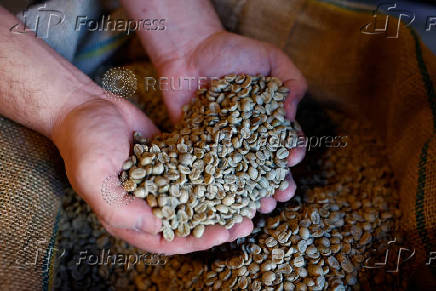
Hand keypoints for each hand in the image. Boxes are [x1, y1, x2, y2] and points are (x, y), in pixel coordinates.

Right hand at [51, 96, 251, 254]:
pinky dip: (212, 176)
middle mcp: (147, 203)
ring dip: (219, 203)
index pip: (168, 239)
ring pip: (195, 200)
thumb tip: (156, 227)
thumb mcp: (95, 177)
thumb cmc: (85, 142)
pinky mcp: (169, 161)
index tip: (226, 232)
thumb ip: (120, 208)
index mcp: (129, 217)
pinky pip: (193, 173)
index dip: (198, 240)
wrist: (87, 106)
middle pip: (188, 223)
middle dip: (217, 224)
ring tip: (247, 201)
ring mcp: (160, 182)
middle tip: (246, 222)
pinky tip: (233, 173)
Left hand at [156, 31, 306, 213]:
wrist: (191, 52)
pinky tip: (226, 201)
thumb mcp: (271, 59)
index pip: (285, 141)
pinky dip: (219, 187)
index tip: (291, 158)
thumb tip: (291, 113)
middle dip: (276, 183)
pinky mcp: (199, 148)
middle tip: (281, 196)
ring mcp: (224, 145)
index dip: (291, 152)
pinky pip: (210, 171)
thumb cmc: (233, 52)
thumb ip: (292, 81)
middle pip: (265, 166)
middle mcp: (248, 137)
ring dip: (252, 194)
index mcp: (269, 120)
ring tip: (260, 207)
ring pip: (240, 176)